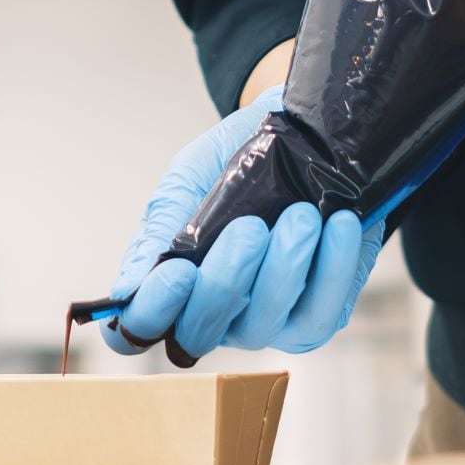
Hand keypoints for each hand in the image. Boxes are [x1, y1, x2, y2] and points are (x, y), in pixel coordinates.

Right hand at [104, 95, 385, 359]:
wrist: (301, 130)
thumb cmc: (235, 157)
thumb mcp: (189, 179)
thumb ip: (161, 229)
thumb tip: (125, 290)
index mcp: (172, 282)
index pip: (140, 328)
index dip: (153, 312)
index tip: (178, 271)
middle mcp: (215, 312)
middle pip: (201, 334)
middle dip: (224, 284)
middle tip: (249, 228)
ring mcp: (267, 318)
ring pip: (264, 325)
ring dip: (284, 271)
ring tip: (303, 215)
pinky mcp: (319, 311)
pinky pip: (322, 311)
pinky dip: (334, 269)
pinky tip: (339, 224)